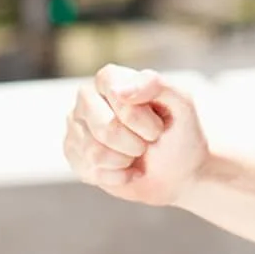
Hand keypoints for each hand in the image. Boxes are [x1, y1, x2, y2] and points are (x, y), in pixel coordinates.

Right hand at [63, 63, 207, 207]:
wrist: (178, 170)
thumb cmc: (179, 130)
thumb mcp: (181, 102)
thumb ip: (155, 85)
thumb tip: (120, 90)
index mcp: (112, 78)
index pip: (115, 91)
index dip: (138, 115)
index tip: (157, 127)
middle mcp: (88, 98)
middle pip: (105, 127)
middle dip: (135, 142)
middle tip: (149, 141)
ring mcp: (77, 126)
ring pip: (94, 152)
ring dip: (126, 159)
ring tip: (137, 153)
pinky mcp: (73, 155)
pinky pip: (89, 170)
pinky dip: (118, 175)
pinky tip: (128, 168)